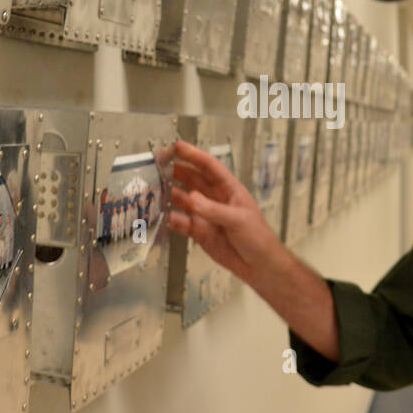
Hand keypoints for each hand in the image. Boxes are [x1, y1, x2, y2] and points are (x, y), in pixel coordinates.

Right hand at [167, 140, 282, 286]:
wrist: (258, 265)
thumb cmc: (257, 237)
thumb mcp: (238, 219)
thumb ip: (213, 210)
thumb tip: (190, 198)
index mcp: (229, 189)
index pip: (208, 166)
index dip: (193, 155)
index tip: (176, 147)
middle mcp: (214, 198)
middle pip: (191, 179)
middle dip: (175, 171)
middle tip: (157, 165)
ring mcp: (205, 215)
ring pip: (183, 200)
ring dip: (169, 194)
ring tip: (154, 190)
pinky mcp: (199, 231)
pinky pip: (181, 222)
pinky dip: (170, 219)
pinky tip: (161, 216)